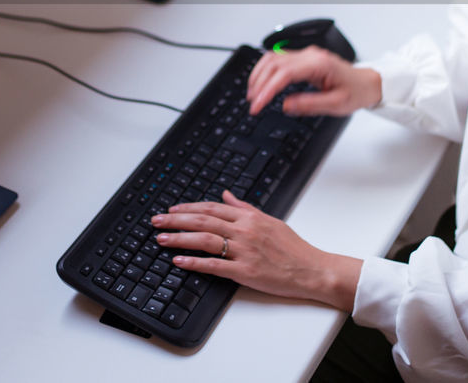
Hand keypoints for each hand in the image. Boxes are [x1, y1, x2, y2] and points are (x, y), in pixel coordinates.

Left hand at [151, 190, 361, 309]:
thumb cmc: (293, 247)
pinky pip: (215, 265)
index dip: (188, 208)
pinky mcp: (245, 271)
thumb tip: (227, 195)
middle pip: (202, 221)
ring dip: (180, 238)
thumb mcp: (270, 220)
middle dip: (176, 220)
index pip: (212, 208)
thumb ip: (245, 207)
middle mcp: (244, 231)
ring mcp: (244, 251)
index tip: (172, 210)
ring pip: (205, 240)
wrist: (312, 269)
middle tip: (156, 221)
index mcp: (249, 217)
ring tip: (161, 238)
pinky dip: (195, 262)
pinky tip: (179, 261)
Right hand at [247, 47, 380, 116]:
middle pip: (273, 63)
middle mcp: (310, 55)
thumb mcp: (335, 105)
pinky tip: (261, 82)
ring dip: (259, 75)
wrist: (366, 83)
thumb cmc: (355, 92)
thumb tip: (285, 105)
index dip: (267, 90)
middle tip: (253, 103)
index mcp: (319, 64)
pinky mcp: (303, 58)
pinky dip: (265, 70)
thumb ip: (309, 104)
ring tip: (253, 93)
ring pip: (272, 58)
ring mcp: (305, 54)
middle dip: (258, 83)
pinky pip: (278, 59)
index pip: (283, 74)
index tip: (258, 105)